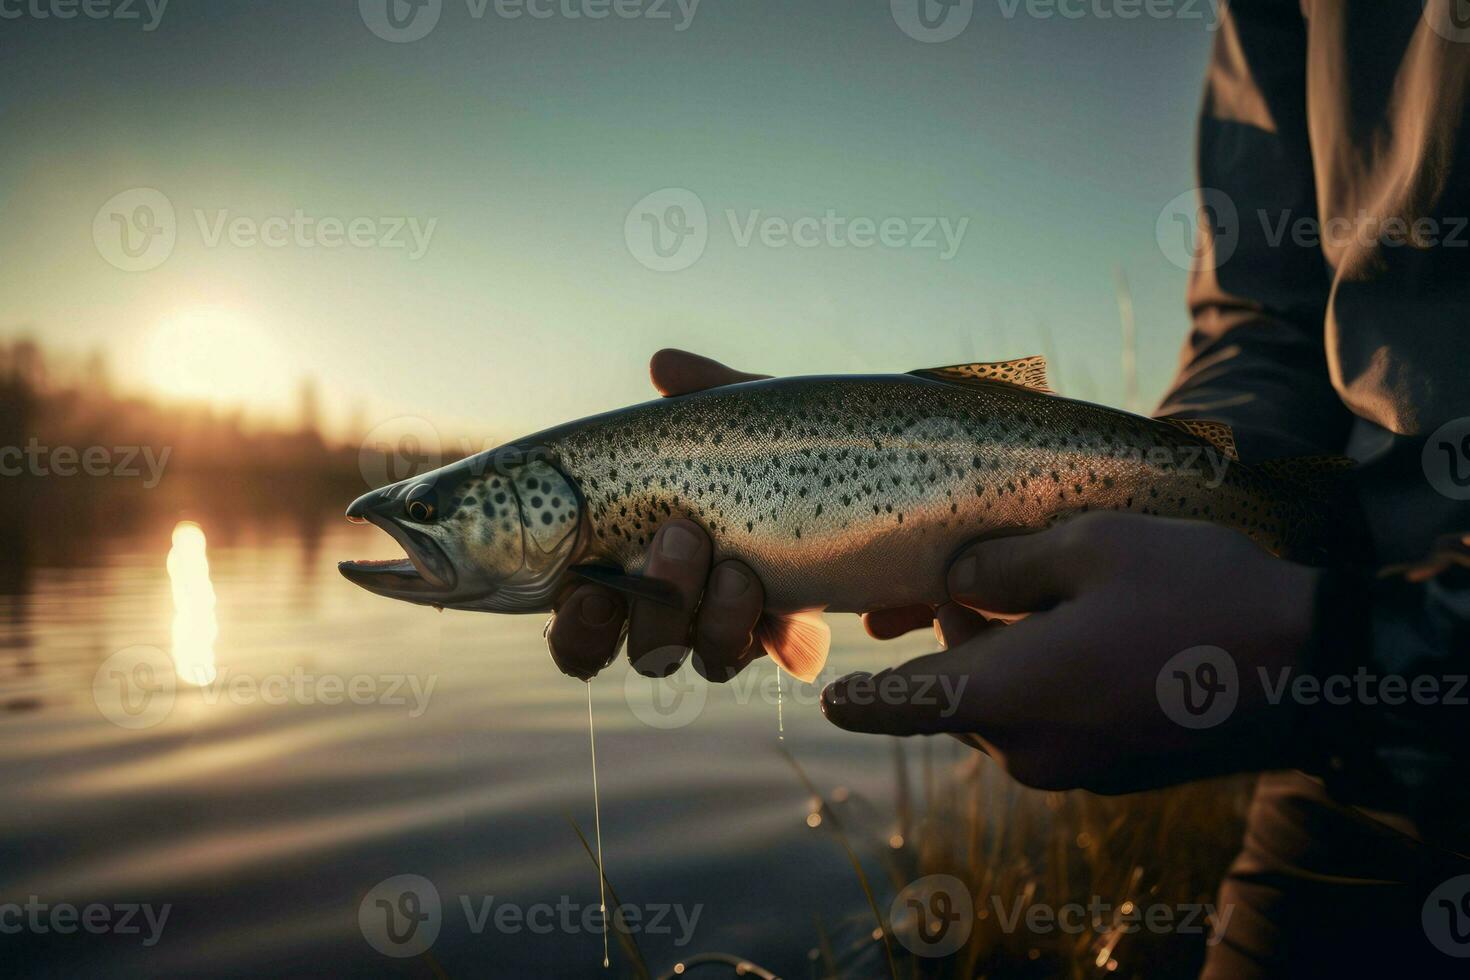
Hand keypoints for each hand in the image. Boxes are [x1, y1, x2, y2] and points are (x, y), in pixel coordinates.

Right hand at [548, 350, 772, 681]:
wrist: (879, 472)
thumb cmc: (787, 437)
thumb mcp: (748, 413)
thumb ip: (706, 393)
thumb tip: (663, 364)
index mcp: (638, 554)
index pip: (583, 614)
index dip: (577, 622)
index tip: (591, 592)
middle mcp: (679, 601)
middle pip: (637, 647)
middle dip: (655, 608)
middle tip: (681, 539)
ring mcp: (735, 621)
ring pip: (705, 658)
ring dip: (718, 619)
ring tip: (741, 569)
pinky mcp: (791, 634)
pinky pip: (779, 658)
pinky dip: (785, 639)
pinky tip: (802, 623)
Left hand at [820, 512, 1320, 793]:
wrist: (1311, 666)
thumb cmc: (1196, 593)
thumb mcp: (1090, 546)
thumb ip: (1002, 563)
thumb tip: (956, 579)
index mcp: (1012, 694)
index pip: (904, 705)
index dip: (859, 699)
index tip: (826, 695)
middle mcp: (1031, 749)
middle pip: (955, 691)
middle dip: (950, 635)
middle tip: (948, 579)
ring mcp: (1074, 768)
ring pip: (1001, 705)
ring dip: (997, 655)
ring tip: (1027, 591)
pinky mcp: (1109, 769)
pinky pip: (1045, 723)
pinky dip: (1039, 680)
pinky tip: (1076, 628)